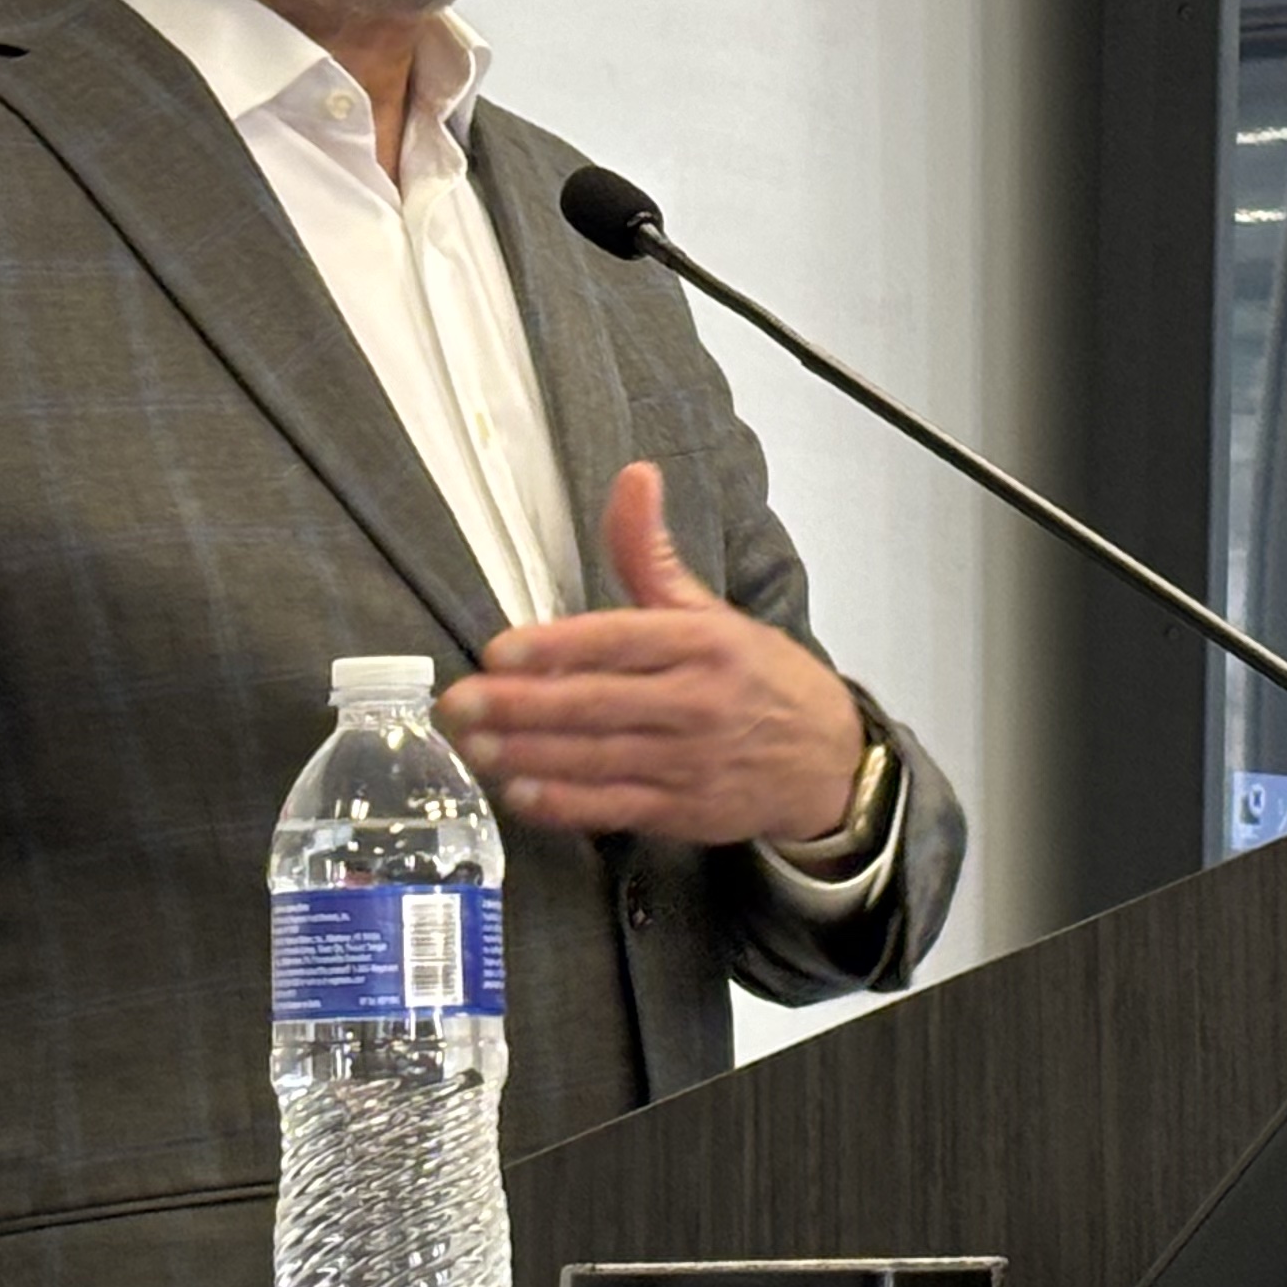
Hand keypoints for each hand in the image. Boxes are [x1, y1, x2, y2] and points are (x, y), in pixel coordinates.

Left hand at [437, 461, 865, 844]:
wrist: (829, 761)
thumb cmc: (757, 677)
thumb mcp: (710, 611)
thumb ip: (651, 553)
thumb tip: (633, 475)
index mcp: (704, 643)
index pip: (619, 641)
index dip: (555, 648)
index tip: (497, 651)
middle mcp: (699, 702)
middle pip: (597, 703)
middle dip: (520, 706)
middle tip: (457, 704)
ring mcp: (692, 762)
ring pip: (597, 757)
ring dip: (529, 754)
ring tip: (472, 745)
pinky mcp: (686, 811)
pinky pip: (616, 807)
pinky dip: (567, 803)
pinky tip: (520, 792)